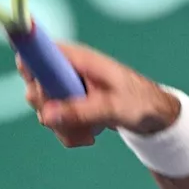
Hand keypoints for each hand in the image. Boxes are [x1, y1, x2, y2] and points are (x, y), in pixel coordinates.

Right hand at [18, 42, 180, 147]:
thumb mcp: (113, 108)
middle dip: (50, 111)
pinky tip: (90, 136)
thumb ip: (81, 111)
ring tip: (91, 133)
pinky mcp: (72, 105)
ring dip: (64, 128)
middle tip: (74, 122)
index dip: (31, 72)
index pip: (37, 52)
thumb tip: (46, 116)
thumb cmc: (141, 103)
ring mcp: (69, 88)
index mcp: (79, 59)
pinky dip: (69, 133)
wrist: (157, 117)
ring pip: (44, 109)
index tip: (45, 93)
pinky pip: (56, 121)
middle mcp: (69, 70)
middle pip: (35, 87)